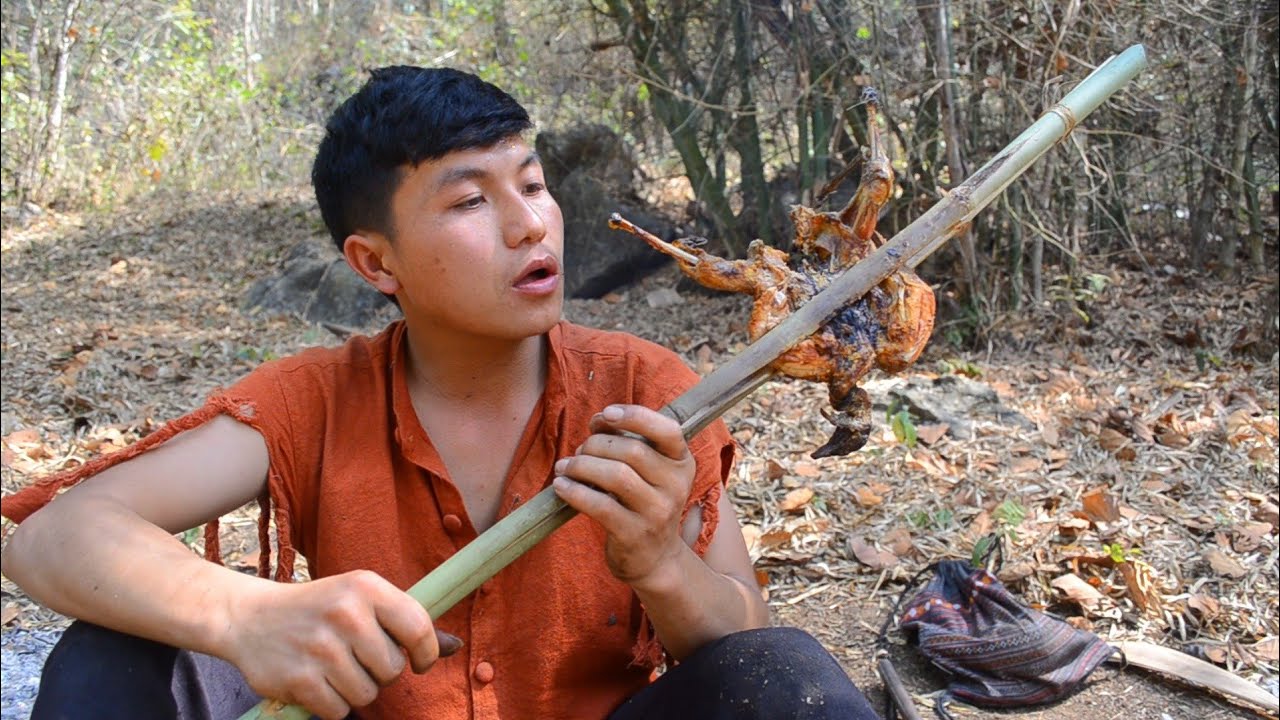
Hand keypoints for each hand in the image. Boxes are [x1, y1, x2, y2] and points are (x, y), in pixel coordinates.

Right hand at [219, 570, 459, 718]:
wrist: (250, 618)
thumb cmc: (319, 609)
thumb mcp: (361, 600)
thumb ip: (405, 622)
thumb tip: (454, 647)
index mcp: (365, 587)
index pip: (418, 627)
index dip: (426, 653)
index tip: (419, 662)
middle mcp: (345, 613)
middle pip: (393, 669)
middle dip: (379, 671)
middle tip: (356, 656)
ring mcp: (321, 648)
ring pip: (367, 694)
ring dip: (355, 689)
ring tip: (333, 666)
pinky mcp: (300, 679)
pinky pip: (339, 711)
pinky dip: (331, 704)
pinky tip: (316, 680)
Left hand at [552, 404, 695, 587]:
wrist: (654, 558)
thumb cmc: (644, 503)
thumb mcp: (652, 473)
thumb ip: (632, 444)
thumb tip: (599, 421)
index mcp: (681, 463)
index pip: (667, 431)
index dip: (635, 416)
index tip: (606, 414)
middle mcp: (675, 486)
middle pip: (632, 451)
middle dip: (597, 444)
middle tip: (579, 450)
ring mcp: (657, 512)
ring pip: (616, 476)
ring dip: (583, 466)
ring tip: (566, 467)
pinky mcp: (634, 534)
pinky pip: (600, 506)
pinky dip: (575, 492)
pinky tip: (561, 487)